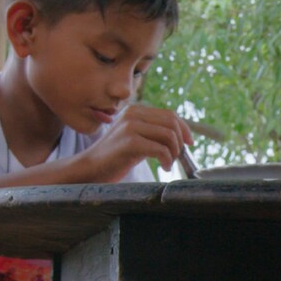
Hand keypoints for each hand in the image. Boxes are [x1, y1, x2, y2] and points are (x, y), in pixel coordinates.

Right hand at [76, 104, 192, 181]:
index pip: (169, 114)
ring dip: (174, 152)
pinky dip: (167, 160)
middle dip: (180, 142)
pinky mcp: (130, 142)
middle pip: (172, 123)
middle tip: (177, 157)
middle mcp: (133, 114)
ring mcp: (130, 126)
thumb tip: (182, 135)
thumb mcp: (136, 139)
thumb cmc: (116, 157)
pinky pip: (161, 149)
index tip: (189, 143)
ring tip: (168, 163)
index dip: (184, 129)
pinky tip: (164, 167)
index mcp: (135, 111)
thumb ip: (153, 132)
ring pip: (169, 135)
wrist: (91, 169)